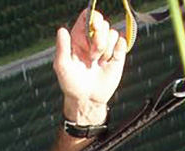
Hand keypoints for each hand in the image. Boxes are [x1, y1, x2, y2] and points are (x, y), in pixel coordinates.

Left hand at [55, 9, 128, 125]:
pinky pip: (122, 41)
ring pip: (113, 32)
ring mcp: (106, 46)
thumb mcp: (62, 66)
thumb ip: (62, 47)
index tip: (94, 26)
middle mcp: (93, 39)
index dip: (93, 17)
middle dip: (99, 39)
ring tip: (99, 62)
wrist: (88, 99)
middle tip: (92, 56)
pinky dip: (118, 49)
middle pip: (103, 23)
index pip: (88, 17)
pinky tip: (109, 61)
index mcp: (78, 37)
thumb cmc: (71, 83)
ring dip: (107, 48)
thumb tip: (62, 29)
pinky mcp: (117, 55)